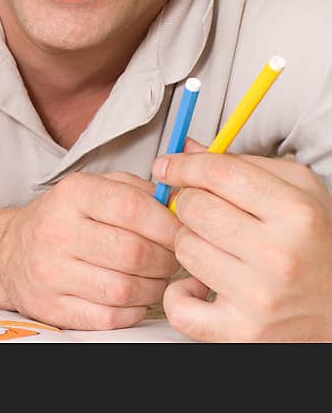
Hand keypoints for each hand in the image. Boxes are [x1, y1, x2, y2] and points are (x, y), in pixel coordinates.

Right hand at [0, 171, 180, 329]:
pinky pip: (110, 317)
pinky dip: (132, 310)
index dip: (169, 225)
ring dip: (152, 288)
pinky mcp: (51, 307)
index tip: (181, 232)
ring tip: (151, 277)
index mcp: (71, 194)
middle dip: (165, 260)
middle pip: (134, 253)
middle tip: (170, 259)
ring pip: (126, 290)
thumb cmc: (62, 219)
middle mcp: (55, 231)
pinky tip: (131, 297)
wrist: (9, 252)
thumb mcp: (92, 188)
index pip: (134, 208)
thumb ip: (137, 190)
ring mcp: (50, 272)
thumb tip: (181, 203)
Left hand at [154, 142, 331, 340]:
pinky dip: (181, 295)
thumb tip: (188, 149)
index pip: (219, 174)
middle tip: (206, 215)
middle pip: (193, 208)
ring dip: (190, 246)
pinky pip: (179, 306)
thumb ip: (244, 166)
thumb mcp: (301, 195)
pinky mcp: (241, 333)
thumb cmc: (319, 249)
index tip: (167, 167)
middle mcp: (279, 256)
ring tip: (217, 251)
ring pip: (183, 248)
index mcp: (297, 215)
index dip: (184, 165)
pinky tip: (203, 287)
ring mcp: (259, 298)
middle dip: (191, 205)